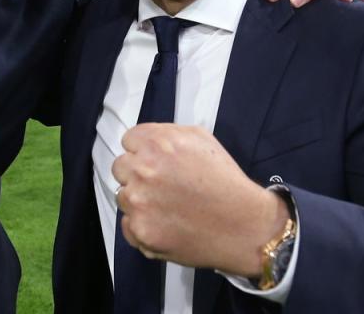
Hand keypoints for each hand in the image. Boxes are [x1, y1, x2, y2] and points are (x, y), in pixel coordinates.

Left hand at [113, 124, 288, 276]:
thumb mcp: (201, 138)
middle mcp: (143, 170)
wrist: (243, 226)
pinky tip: (166, 224)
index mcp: (157, 144)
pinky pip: (128, 224)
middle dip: (137, 173)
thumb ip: (167, 133)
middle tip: (160, 184)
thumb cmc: (226, 181)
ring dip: (138, 200)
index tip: (154, 161)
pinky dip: (142, 225)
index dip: (142, 150)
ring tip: (167, 206)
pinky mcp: (140, 231)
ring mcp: (139, 202)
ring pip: (122, 196)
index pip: (129, 140)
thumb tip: (146, 140)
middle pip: (120, 167)